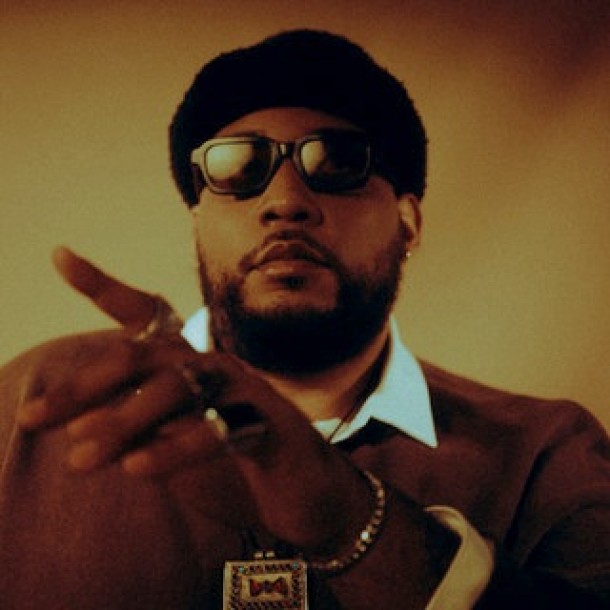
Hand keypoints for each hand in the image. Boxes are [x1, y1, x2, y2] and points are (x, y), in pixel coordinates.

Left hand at [16, 247, 372, 553]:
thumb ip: (136, 422)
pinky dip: (177, 447)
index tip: (61, 256)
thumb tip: (76, 430)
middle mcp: (215, 365)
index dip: (103, 286)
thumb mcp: (179, 432)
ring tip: (78, 460)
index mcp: (191, 361)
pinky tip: (139, 468)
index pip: (146, 316)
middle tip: (34, 419)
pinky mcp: (270, 426)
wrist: (307, 480)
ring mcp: (245, 391)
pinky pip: (220, 430)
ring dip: (124, 422)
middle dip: (87, 386)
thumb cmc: (236, 448)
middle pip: (145, 358)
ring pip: (179, 390)